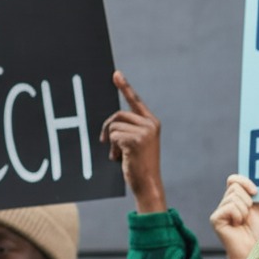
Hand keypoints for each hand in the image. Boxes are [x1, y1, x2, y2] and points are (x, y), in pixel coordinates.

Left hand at [101, 70, 166, 213]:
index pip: (135, 101)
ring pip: (114, 126)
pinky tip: (120, 158)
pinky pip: (113, 136)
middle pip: (118, 114)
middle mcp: (150, 124)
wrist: (148, 184)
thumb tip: (110, 123)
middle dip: (108, 128)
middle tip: (106, 143)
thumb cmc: (139, 166)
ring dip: (111, 142)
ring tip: (118, 155)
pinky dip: (113, 148)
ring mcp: (144, 131)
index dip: (125, 87)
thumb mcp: (136, 143)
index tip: (115, 74)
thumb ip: (128, 129)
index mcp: (152, 123)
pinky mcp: (136, 140)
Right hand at [209, 174, 258, 258]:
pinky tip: (237, 225)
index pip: (233, 179)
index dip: (244, 182)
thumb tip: (248, 178)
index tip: (255, 192)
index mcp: (234, 199)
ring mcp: (218, 211)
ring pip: (234, 197)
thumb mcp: (257, 206)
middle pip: (235, 187)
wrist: (253, 248)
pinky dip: (238, 215)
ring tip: (243, 222)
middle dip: (247, 200)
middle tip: (248, 216)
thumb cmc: (257, 230)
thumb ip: (251, 192)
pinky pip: (230, 207)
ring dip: (244, 210)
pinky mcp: (215, 219)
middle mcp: (224, 204)